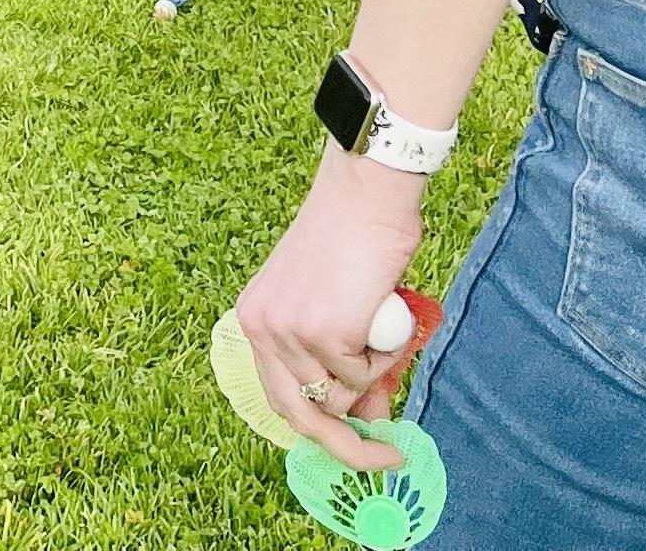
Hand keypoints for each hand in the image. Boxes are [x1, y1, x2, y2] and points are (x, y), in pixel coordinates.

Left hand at [231, 148, 426, 476]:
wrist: (366, 191)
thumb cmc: (356, 239)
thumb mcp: (334, 308)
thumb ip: (339, 361)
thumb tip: (366, 419)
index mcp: (255, 319)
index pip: (278, 397)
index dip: (318, 427)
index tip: (354, 446)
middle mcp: (262, 329)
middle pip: (301, 419)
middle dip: (348, 447)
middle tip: (389, 455)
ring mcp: (290, 333)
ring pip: (341, 398)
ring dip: (374, 372)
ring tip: (383, 323)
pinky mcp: (325, 333)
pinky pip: (366, 374)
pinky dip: (387, 352)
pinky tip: (385, 310)